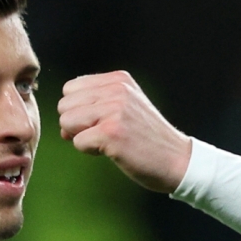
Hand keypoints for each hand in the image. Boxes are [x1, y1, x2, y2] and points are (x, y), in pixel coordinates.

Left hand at [58, 71, 194, 192]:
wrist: (177, 161)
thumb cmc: (147, 139)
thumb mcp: (126, 107)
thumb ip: (94, 105)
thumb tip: (62, 125)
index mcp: (118, 79)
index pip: (70, 88)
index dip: (78, 110)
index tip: (102, 122)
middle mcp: (116, 90)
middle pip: (64, 105)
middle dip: (76, 124)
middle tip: (105, 134)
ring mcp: (114, 110)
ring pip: (66, 122)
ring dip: (82, 137)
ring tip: (109, 141)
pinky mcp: (111, 133)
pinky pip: (77, 142)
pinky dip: (90, 151)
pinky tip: (113, 151)